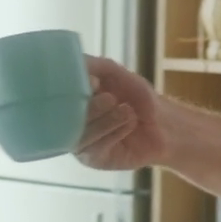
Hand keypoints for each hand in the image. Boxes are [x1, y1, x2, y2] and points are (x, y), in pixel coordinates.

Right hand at [75, 56, 164, 171]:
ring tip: (127, 111)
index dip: (70, 87)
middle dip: (89, 106)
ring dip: (104, 121)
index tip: (94, 82)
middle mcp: (70, 119)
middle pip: (64, 117)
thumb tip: (79, 63)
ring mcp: (79, 139)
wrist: (163, 127)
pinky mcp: (92, 158)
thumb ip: (99, 67)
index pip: (57, 92)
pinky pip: (93, 148)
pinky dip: (113, 133)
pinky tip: (129, 124)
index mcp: (72, 97)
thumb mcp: (120, 75)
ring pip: (79, 134)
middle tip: (111, 98)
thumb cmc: (137, 98)